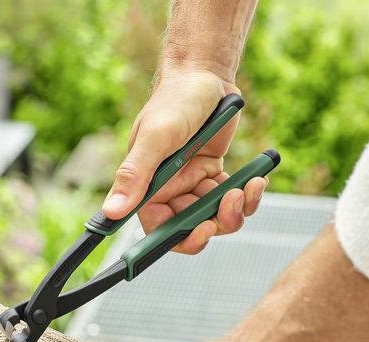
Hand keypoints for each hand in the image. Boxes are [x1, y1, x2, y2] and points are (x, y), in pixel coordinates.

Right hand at [102, 69, 267, 253]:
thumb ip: (135, 175)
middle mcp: (168, 189)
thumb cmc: (175, 101)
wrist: (205, 76)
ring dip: (235, 209)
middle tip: (230, 202)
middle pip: (191, 228)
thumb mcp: (155, 137)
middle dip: (214, 222)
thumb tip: (112, 212)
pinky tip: (256, 179)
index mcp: (146, 185)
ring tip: (248, 186)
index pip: (157, 228)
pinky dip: (247, 195)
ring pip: (214, 217)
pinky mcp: (213, 175)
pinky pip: (231, 199)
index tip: (201, 231)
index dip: (178, 238)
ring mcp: (192, 183)